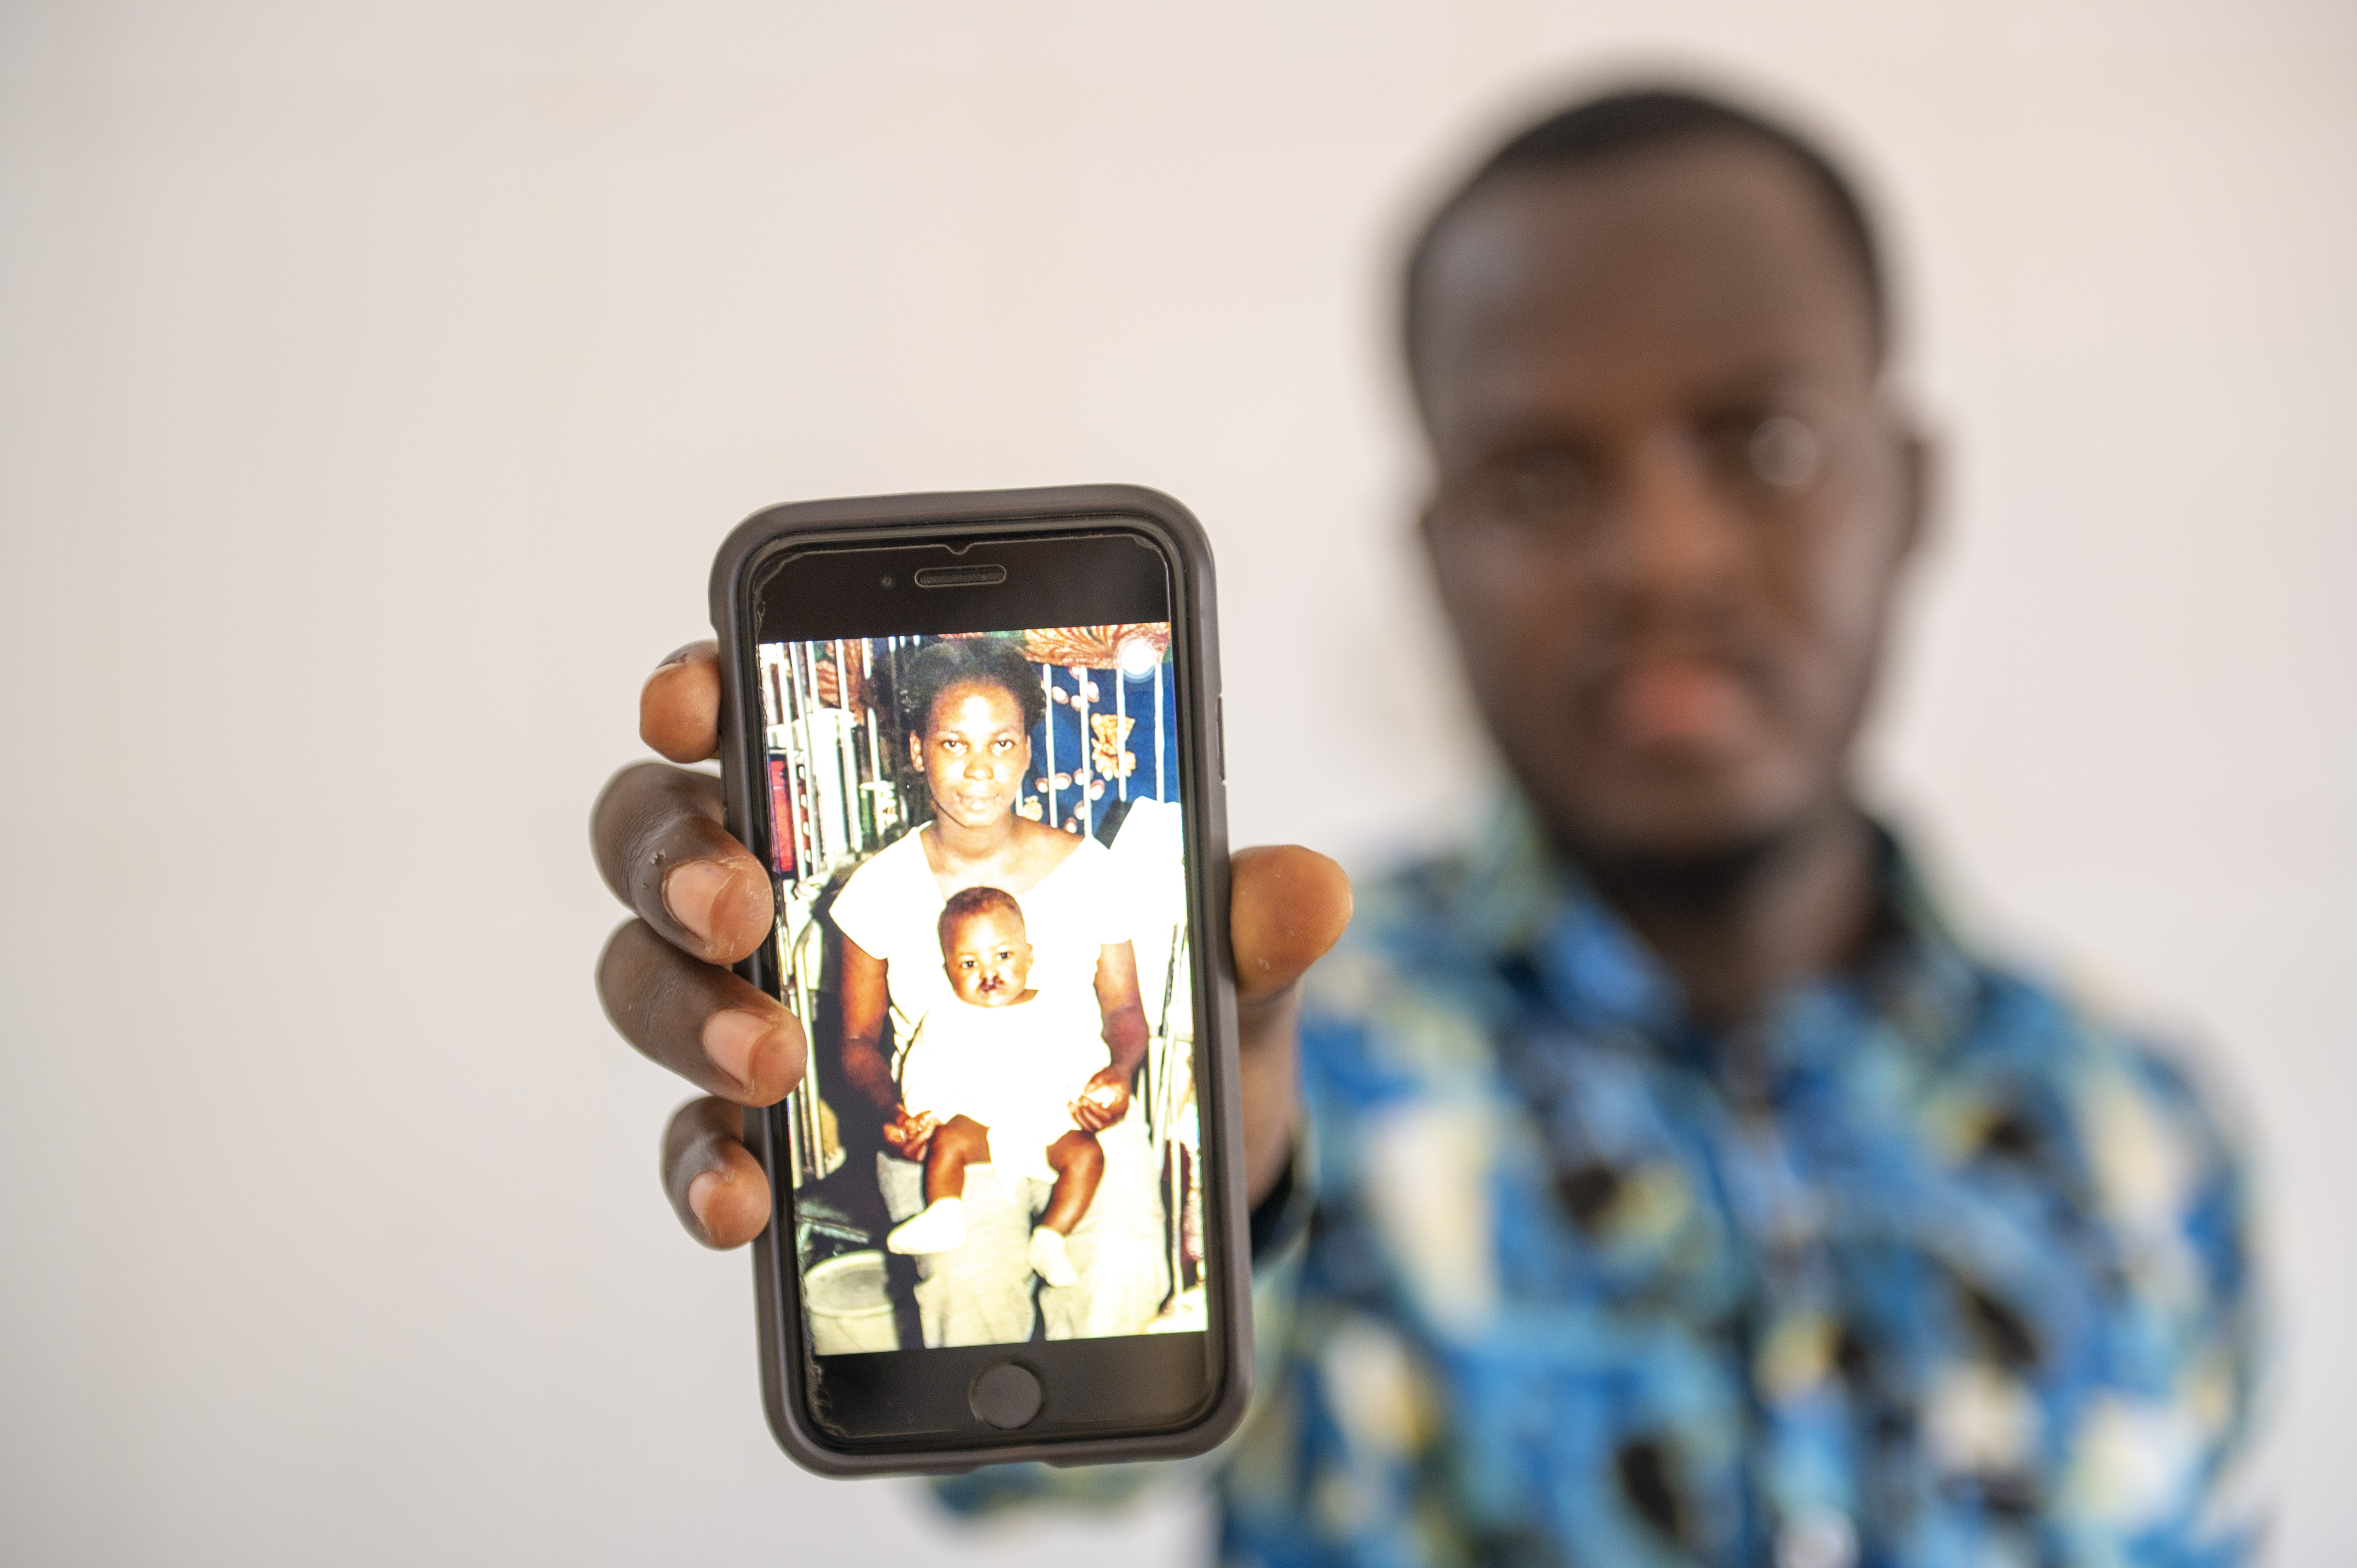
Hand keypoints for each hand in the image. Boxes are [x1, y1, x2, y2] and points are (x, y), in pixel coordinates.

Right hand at [606, 641, 1352, 1249]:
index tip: (694, 703)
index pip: (755, 711)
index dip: (701, 688)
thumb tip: (1312, 888)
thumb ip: (1241, 914)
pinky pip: (698, 1135)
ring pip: (652, 976)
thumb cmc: (1151, 996)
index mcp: (881, 800)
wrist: (1152, 1148)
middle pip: (659, 835)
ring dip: (689, 1013)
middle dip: (681, 859)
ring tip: (765, 1061)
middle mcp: (788, 884)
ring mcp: (757, 1001)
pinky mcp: (764, 1123)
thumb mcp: (1209, 951)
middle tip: (742, 905)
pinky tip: (742, 1206)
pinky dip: (704, 1165)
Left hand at [1070, 1067, 1131, 1131]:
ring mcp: (1108, 1121)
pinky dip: (1077, 1117)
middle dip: (1086, 1115)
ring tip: (1069, 1103)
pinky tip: (1069, 1105)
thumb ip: (1098, 1080)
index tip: (1082, 1096)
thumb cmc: (1113, 1073)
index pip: (1107, 1115)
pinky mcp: (1099, 1119)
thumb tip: (1085, 1091)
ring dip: (1079, 1118)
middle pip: (1100, 1125)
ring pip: (1092, 1128)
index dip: (1094, 1107)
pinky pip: (1087, 1124)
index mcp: (1122, 1107)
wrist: (1116, 1075)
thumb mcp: (1108, 1073)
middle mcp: (1116, 1118)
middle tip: (1076, 1101)